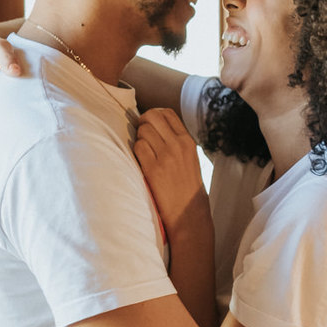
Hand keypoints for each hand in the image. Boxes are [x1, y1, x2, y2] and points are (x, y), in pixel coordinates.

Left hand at [134, 108, 209, 234]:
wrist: (189, 212)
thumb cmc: (188, 188)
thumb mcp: (190, 159)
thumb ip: (176, 142)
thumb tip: (155, 127)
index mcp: (188, 141)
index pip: (167, 113)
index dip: (154, 114)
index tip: (149, 123)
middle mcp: (178, 145)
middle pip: (152, 116)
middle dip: (143, 123)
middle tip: (141, 135)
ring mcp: (166, 156)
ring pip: (143, 131)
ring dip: (139, 139)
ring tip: (144, 152)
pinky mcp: (153, 169)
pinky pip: (138, 147)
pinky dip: (136, 152)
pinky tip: (142, 162)